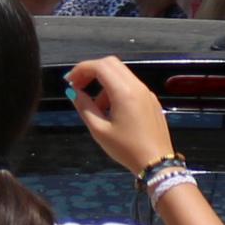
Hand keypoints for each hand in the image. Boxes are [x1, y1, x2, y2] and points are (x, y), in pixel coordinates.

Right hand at [64, 55, 174, 174]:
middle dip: (91, 71)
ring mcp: (146, 92)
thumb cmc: (125, 148)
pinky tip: (109, 109)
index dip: (81, 69)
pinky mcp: (150, 100)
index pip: (100, 66)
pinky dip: (114, 88)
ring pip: (121, 73)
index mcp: (124, 92)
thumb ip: (84, 107)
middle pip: (111, 63)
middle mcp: (137, 86)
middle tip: (77, 86)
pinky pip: (130, 84)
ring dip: (102, 81)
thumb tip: (73, 92)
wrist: (156, 161)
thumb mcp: (99, 130)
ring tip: (93, 105)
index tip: (68, 82)